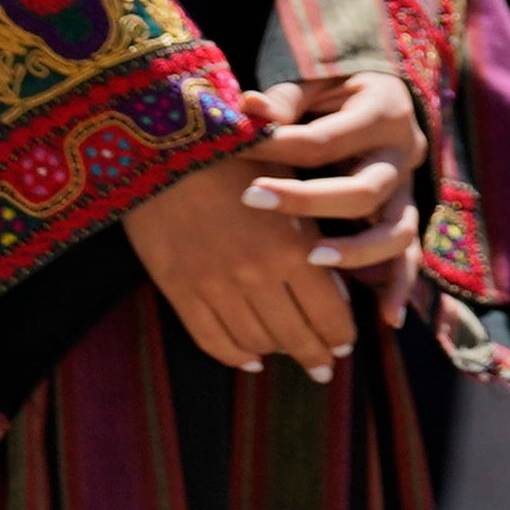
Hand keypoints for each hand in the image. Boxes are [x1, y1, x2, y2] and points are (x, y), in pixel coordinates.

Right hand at [124, 112, 364, 379]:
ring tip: (287, 354)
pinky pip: (212, 339)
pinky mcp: (179, 290)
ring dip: (277, 352)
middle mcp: (256, 276)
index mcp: (292, 248)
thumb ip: (312, 235)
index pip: (329, 312)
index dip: (340, 334)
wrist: (164, 143)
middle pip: (295, 335)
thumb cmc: (237, 152)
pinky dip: (235, 355)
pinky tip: (249, 358)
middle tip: (323, 366)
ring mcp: (214, 287)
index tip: (345, 343)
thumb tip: (335, 284)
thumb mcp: (290, 186)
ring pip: (256, 342)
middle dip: (315, 355)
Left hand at [245, 68, 429, 323]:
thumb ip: (284, 101)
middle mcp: (403, 154)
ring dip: (356, 252)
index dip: (277, 146)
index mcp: (382, 111)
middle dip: (307, 201)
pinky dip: (400, 286)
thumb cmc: (335, 94)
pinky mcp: (406, 216)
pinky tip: (387, 316)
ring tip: (312, 258)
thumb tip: (247, 108)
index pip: (323, 140)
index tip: (236, 151)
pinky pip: (410, 256)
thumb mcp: (313, 86)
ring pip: (396, 230)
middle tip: (254, 199)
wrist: (385, 96)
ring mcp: (409, 190)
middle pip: (362, 190)